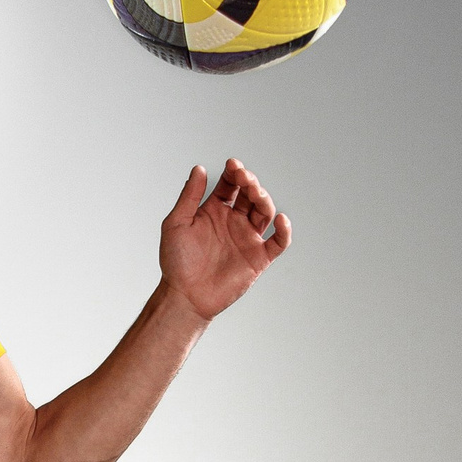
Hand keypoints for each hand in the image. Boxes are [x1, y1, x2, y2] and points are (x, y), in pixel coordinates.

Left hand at [158, 157, 290, 322]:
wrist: (184, 295)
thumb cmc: (176, 261)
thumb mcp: (176, 223)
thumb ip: (189, 196)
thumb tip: (199, 168)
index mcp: (215, 210)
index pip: (231, 184)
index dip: (234, 173)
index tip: (233, 166)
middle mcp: (234, 221)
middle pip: (250, 194)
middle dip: (250, 182)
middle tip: (244, 178)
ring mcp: (247, 238)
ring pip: (265, 212)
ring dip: (264, 199)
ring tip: (255, 193)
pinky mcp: (258, 258)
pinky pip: (278, 242)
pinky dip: (285, 231)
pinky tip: (281, 219)